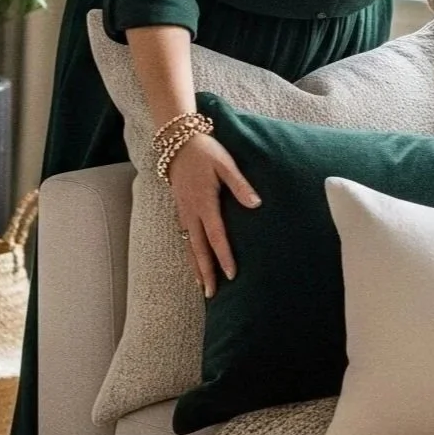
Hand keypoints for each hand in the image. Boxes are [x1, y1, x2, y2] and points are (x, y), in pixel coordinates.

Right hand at [168, 133, 260, 296]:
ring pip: (189, 245)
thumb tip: (256, 204)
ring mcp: (183, 211)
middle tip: (210, 294)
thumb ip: (240, 185)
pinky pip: (184, 236)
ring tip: (201, 285)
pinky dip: (189, 252)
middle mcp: (191, 211)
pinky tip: (193, 260)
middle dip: (205, 272)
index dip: (223, 256)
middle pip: (198, 248)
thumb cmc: (205, 151)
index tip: (231, 275)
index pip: (216, 236)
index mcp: (204, 202)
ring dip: (195, 266)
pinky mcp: (180, 208)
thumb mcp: (225, 164)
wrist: (177, 140)